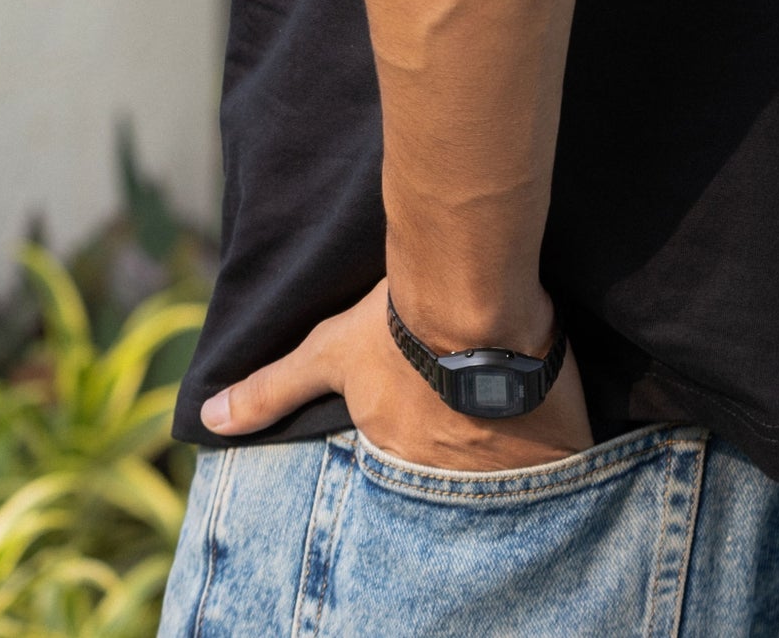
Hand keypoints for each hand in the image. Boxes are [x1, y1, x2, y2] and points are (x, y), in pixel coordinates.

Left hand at [198, 280, 593, 470]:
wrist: (471, 292)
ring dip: (518, 468)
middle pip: (463, 488)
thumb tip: (206, 422)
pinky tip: (572, 452)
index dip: (427, 455)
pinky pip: (568, 474)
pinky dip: (568, 467)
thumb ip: (273, 388)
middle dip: (469, 469)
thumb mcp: (329, 352)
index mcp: (399, 461)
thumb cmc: (396, 321)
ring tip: (526, 434)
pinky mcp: (558, 453)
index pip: (411, 481)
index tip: (441, 432)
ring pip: (515, 485)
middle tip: (480, 432)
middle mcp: (451, 483)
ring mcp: (507, 474)